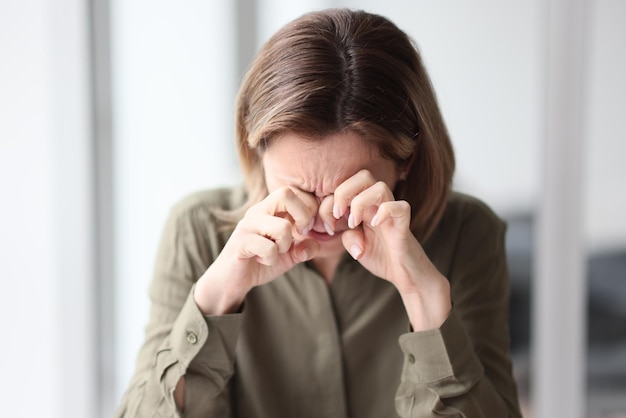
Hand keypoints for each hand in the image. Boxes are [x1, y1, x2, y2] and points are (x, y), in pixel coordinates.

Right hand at [194, 187, 319, 314]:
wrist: (232, 280)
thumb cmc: (260, 262)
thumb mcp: (290, 255)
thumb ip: (306, 247)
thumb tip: (317, 242)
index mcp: (270, 209)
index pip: (294, 191)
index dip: (309, 209)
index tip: (306, 229)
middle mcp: (258, 211)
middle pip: (286, 194)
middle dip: (303, 216)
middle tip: (298, 235)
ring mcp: (247, 226)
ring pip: (283, 227)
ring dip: (285, 245)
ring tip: (275, 252)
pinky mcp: (240, 242)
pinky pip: (268, 248)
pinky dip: (271, 259)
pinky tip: (261, 260)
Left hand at [318, 169, 451, 329]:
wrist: (403, 274)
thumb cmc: (380, 256)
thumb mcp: (355, 247)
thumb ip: (346, 235)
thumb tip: (343, 229)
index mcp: (364, 205)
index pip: (344, 186)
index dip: (328, 203)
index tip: (327, 226)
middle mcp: (378, 204)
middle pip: (363, 175)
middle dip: (344, 192)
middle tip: (338, 215)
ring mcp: (392, 213)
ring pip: (380, 186)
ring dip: (360, 202)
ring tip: (354, 223)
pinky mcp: (403, 225)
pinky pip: (400, 207)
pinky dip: (385, 212)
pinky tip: (375, 225)